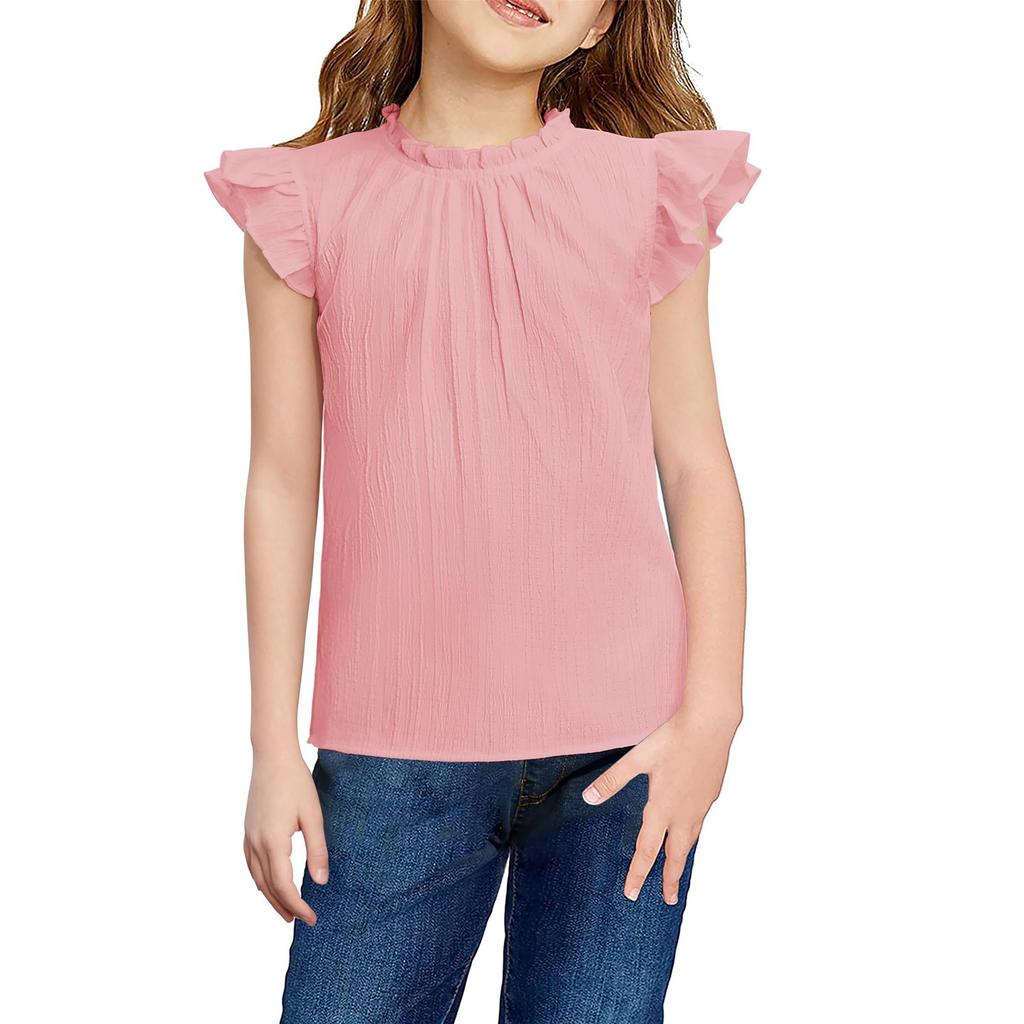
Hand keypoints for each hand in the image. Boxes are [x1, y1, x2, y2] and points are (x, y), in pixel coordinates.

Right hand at [243, 749, 328, 924]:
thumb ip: (317, 850)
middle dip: (283, 907)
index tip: (311, 918)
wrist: (272, 757)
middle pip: (267, 887)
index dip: (297, 906)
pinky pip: (251, 864)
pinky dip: (260, 880)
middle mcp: (256, 843)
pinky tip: (269, 883)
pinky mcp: (248, 830)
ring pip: (256, 878)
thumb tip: (321, 883)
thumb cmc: (296, 783)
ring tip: (285, 910)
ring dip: (270, 897)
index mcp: (273, 842)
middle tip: (299, 921)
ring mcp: (248, 837)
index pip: (284, 886)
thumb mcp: (313, 816)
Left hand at [582, 701, 740, 904]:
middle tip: (670, 900)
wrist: (711, 724)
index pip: (647, 850)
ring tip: (678, 871)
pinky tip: (689, 829)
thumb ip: (612, 780)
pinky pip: (700, 823)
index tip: (632, 894)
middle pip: (676, 855)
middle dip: (670, 879)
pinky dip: (692, 835)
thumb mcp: (637, 758)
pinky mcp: (711, 794)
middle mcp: (683, 813)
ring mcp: (700, 805)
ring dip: (683, 859)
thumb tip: (589, 798)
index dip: (638, 874)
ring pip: (690, 840)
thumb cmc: (673, 738)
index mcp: (662, 808)